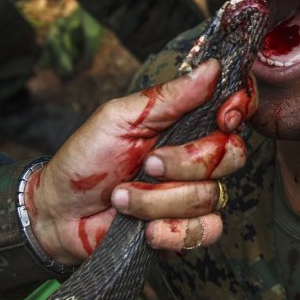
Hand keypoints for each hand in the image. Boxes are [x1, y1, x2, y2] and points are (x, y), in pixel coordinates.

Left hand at [25, 61, 254, 262]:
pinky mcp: (186, 230)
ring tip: (124, 198)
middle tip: (146, 165)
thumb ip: (169, 96)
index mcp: (186, 122)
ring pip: (210, 197)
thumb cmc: (85, 160)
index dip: (240, 109)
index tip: (224, 116)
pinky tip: (145, 230)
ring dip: (158, 201)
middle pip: (231, 156)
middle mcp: (197, 157)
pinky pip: (205, 231)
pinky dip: (171, 231)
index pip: (236, 108)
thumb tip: (211, 68)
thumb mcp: (120, 118)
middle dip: (183, 164)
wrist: (59, 212)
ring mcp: (194, 195)